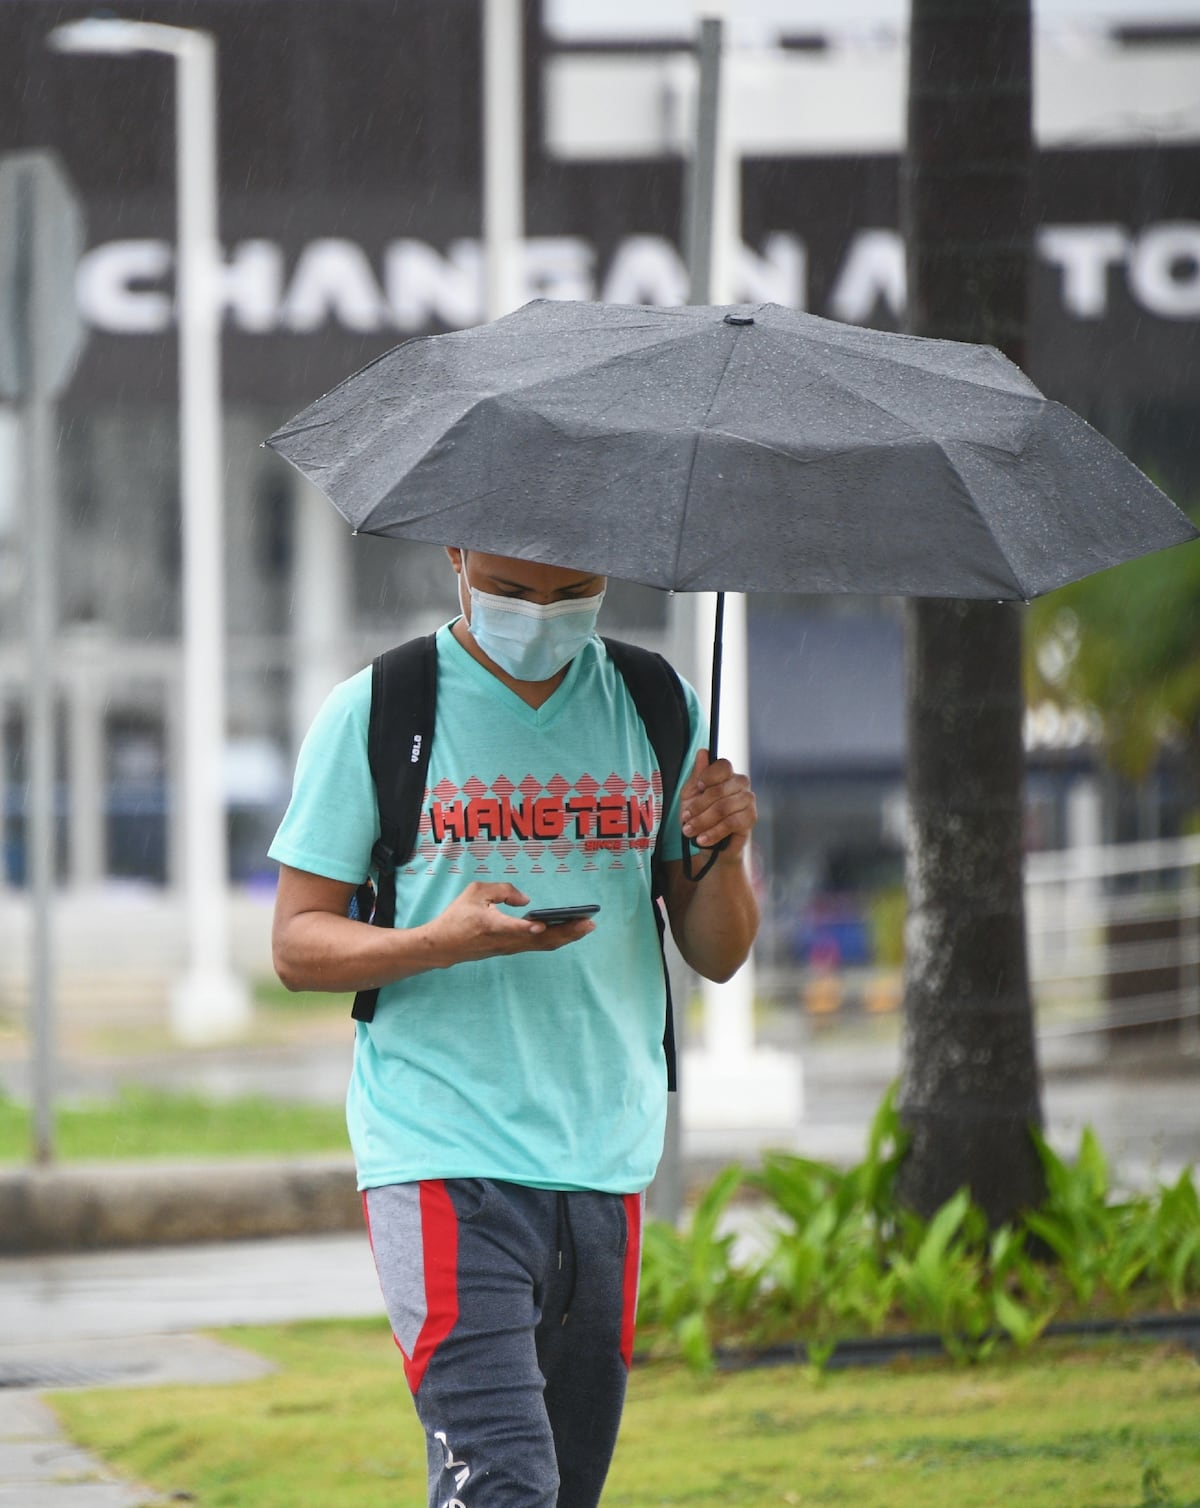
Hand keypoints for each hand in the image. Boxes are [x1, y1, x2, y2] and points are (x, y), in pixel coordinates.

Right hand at [425, 882, 594, 965]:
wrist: (443, 946)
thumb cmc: (458, 916)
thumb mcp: (476, 892)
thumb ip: (503, 890)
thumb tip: (526, 900)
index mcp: (491, 925)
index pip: (513, 928)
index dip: (528, 927)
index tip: (541, 924)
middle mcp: (504, 941)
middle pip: (540, 940)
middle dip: (567, 932)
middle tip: (590, 923)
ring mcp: (509, 948)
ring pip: (543, 945)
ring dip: (566, 936)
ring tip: (587, 926)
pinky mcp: (511, 949)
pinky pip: (538, 945)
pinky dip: (556, 938)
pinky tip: (569, 931)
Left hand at [680, 751, 756, 862]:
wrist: (709, 844)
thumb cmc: (700, 816)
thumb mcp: (691, 796)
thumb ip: (697, 775)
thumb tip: (703, 752)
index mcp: (727, 775)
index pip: (723, 765)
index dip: (708, 776)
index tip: (698, 788)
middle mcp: (741, 784)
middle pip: (720, 789)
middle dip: (699, 806)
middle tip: (685, 819)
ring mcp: (748, 800)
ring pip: (724, 807)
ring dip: (703, 821)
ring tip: (689, 831)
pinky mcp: (751, 818)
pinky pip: (732, 823)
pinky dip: (714, 832)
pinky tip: (702, 839)